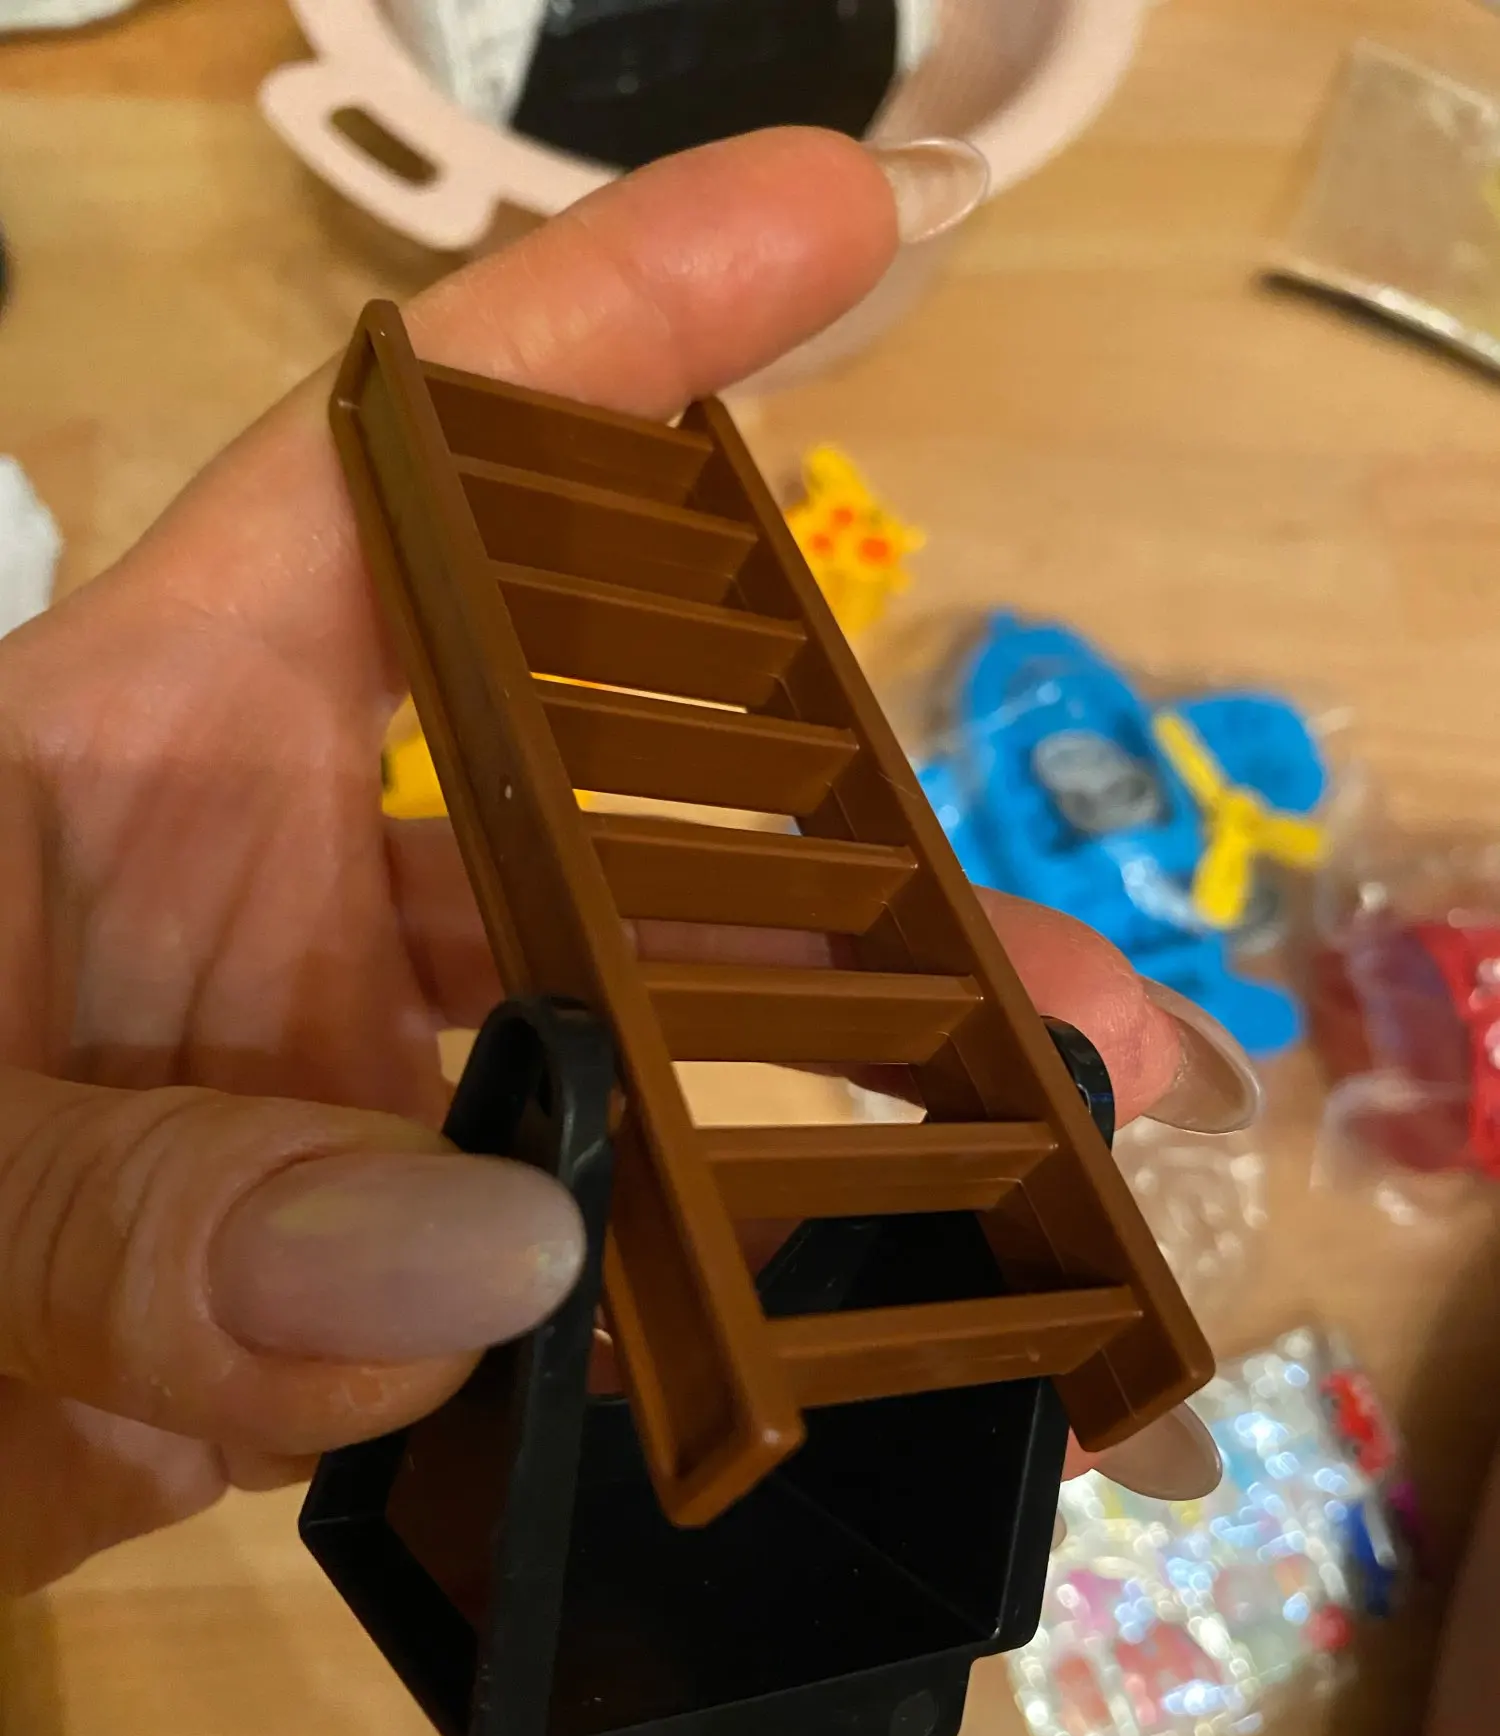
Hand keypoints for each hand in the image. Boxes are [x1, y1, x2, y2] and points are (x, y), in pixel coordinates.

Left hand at [0, 130, 1248, 1591]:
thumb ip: (138, 1200)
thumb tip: (501, 1253)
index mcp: (151, 745)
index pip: (400, 476)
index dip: (609, 326)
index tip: (841, 218)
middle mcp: (278, 893)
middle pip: (608, 806)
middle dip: (840, 852)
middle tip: (1050, 942)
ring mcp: (331, 1095)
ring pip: (624, 1054)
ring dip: (833, 1097)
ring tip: (1039, 1132)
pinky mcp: (349, 1287)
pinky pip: (569, 1270)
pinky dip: (704, 1298)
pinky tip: (847, 1319)